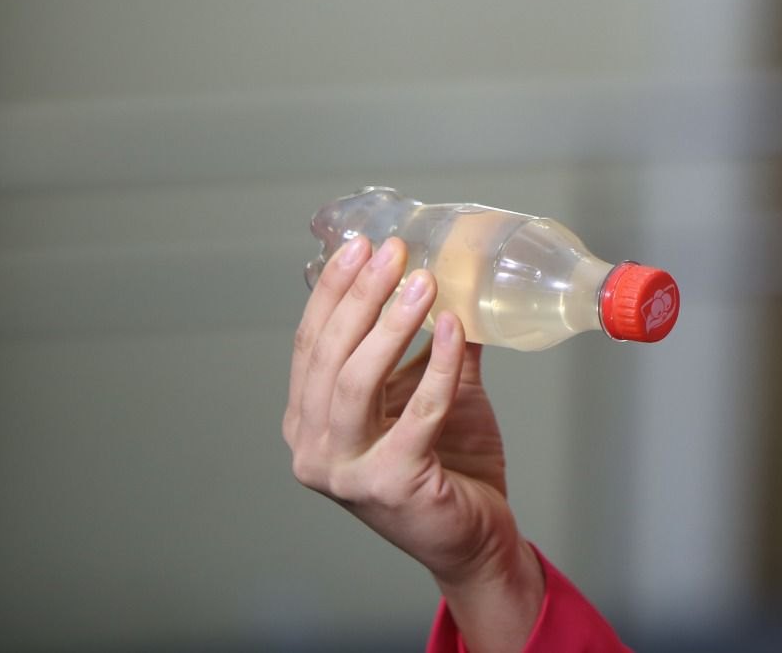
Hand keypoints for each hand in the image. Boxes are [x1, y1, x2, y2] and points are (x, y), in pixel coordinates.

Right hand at [283, 236, 540, 617]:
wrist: (473, 537)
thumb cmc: (447, 463)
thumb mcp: (430, 390)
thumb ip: (433, 342)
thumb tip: (455, 275)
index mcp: (308, 421)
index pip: (310, 344)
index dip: (334, 292)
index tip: (362, 246)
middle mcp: (312, 448)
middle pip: (329, 356)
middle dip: (361, 296)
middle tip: (395, 252)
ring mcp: (344, 472)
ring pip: (356, 382)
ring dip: (392, 325)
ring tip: (424, 282)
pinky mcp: (389, 485)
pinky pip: (415, 413)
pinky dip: (435, 366)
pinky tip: (455, 329)